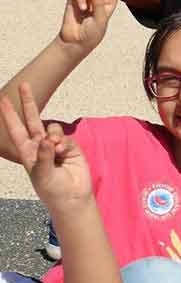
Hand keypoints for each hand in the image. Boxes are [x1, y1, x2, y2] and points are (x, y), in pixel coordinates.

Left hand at [1, 85, 93, 210]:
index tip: (4, 99)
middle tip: (25, 84)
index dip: (9, 114)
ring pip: (52, 128)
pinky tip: (64, 154)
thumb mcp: (41, 175)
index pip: (15, 129)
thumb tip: (46, 139)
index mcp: (26, 151)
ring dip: (54, 135)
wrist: (72, 197)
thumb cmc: (51, 189)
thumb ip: (43, 156)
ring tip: (55, 149)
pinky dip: (64, 144)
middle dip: (29, 102)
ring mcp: (55, 145)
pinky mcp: (70, 147)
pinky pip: (65, 138)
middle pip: (33, 119)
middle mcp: (39, 145)